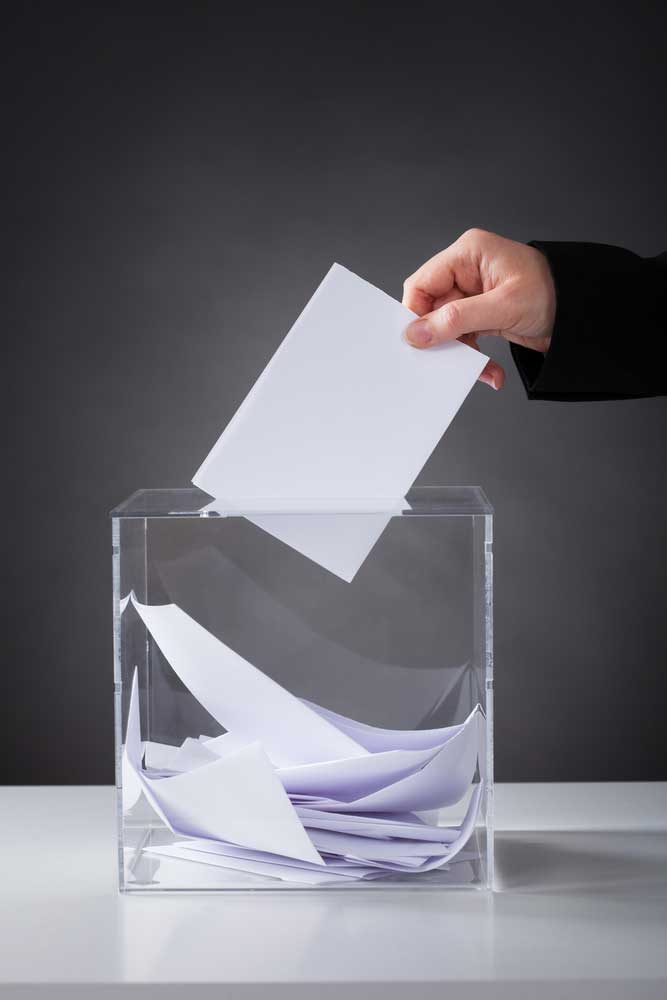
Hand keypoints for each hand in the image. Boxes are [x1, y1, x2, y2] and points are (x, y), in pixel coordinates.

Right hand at [402, 229, 555, 389]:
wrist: (584, 315)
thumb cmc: (554, 294)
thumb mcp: (503, 307)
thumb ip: (457, 319)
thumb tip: (417, 333)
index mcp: (468, 254)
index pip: (422, 283)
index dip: (415, 313)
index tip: (416, 341)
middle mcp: (467, 271)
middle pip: (432, 308)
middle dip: (440, 338)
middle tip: (445, 360)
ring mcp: (474, 295)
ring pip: (446, 328)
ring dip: (460, 352)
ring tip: (477, 368)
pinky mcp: (482, 315)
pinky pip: (464, 338)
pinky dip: (473, 357)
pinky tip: (489, 370)